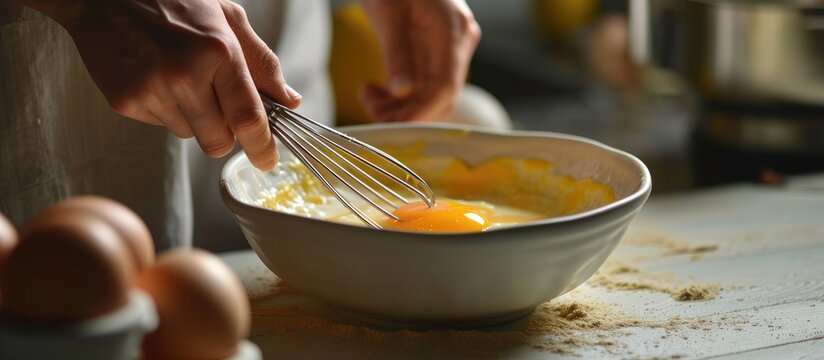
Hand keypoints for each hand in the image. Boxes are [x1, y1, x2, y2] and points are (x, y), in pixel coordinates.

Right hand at [39, 0, 299, 170]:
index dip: (262, 146)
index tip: (267, 159)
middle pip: (218, 142)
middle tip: (219, 105)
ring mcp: (151, 90)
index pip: (248, 118)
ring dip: (193, 118)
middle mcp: (184, 75)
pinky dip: (165, 110)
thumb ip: (262, 63)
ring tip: (179, 77)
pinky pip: (160, 125)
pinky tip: (156, 77)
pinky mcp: (125, 101)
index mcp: (218, 51)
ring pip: (189, 135)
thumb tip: (290, 101)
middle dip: (225, 134)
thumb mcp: (227, 17)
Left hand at [360, 0, 480, 121]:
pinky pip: (426, 82)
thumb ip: (397, 53)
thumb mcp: (386, 13)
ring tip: (368, 97)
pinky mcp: (439, 48)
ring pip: (433, 93)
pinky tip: (376, 89)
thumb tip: (403, 92)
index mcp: (451, 29)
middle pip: (441, 95)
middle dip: (406, 112)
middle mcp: (459, 39)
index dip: (420, 112)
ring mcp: (452, 45)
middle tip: (371, 110)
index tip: (391, 124)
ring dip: (401, 106)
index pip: (444, 86)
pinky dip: (402, 93)